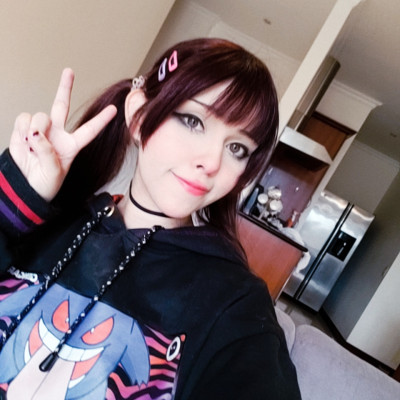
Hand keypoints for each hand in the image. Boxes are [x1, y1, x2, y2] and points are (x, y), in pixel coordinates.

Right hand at [9, 68, 116, 200]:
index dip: (101, 120)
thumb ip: (47, 153)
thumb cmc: (45, 183)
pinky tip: (24, 141)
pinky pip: (23, 120)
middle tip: (69, 71)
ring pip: (39, 116)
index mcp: (72, 145)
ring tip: (34, 148)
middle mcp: (57, 134)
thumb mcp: (54, 173)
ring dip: (35, 130)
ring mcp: (41, 130)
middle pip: (61, 105)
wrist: (25, 186)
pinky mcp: (23, 129)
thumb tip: (35, 133)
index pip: (89, 130)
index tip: (114, 109)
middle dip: (65, 87)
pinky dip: (21, 130)